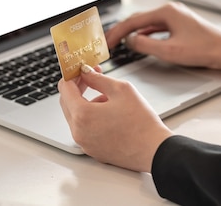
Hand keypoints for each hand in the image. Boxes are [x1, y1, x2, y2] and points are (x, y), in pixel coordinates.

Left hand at [58, 65, 172, 172]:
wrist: (155, 151)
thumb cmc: (141, 122)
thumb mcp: (121, 90)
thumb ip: (98, 78)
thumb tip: (85, 72)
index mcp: (82, 115)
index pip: (65, 88)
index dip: (72, 75)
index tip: (79, 69)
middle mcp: (78, 132)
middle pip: (67, 103)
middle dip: (77, 87)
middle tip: (92, 77)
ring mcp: (84, 143)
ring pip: (76, 116)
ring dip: (86, 102)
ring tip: (109, 98)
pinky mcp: (92, 150)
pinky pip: (84, 129)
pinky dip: (91, 117)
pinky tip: (110, 114)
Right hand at [105, 2, 220, 73]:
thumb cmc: (205, 49)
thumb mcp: (170, 51)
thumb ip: (146, 45)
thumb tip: (130, 40)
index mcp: (166, 12)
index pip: (134, 21)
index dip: (117, 32)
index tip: (107, 42)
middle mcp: (170, 10)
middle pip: (138, 19)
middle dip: (122, 31)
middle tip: (108, 42)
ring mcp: (175, 16)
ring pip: (147, 22)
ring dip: (132, 31)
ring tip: (120, 41)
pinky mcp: (180, 24)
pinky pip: (156, 26)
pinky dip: (145, 33)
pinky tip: (140, 40)